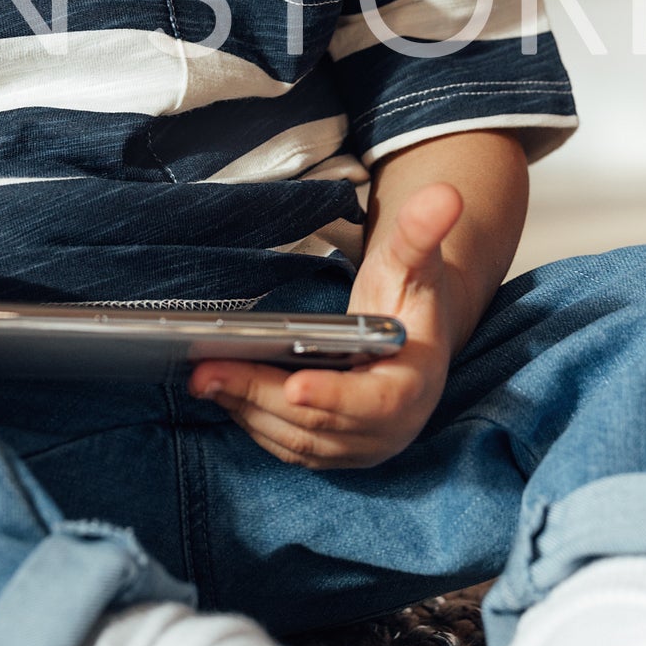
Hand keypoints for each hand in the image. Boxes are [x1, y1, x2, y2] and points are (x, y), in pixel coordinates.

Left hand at [187, 181, 464, 469]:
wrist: (411, 337)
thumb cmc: (409, 296)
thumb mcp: (415, 261)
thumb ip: (422, 232)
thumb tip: (443, 194)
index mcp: (415, 386)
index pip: (376, 404)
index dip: (336, 398)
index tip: (296, 386)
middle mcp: (389, 429)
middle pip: (319, 425)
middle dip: (261, 396)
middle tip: (208, 371)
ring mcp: (358, 447)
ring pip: (295, 439)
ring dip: (245, 409)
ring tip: (202, 375)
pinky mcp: (331, 450)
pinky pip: (286, 444)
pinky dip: (249, 419)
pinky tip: (217, 388)